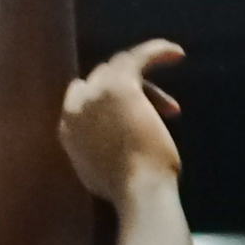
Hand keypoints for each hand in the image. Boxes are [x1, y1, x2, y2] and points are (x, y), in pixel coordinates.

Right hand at [57, 40, 184, 201]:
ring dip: (146, 85)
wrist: (139, 194)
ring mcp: (96, 94)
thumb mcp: (103, 172)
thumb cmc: (130, 192)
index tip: (133, 117)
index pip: (84, 98)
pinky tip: (177, 53)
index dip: (108, 103)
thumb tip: (112, 142)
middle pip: (103, 82)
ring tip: (172, 107)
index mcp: (67, 129)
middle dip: (131, 97)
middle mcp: (75, 107)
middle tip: (159, 118)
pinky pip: (139, 56)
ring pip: (120, 69)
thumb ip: (99, 149)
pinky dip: (157, 51)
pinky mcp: (121, 84)